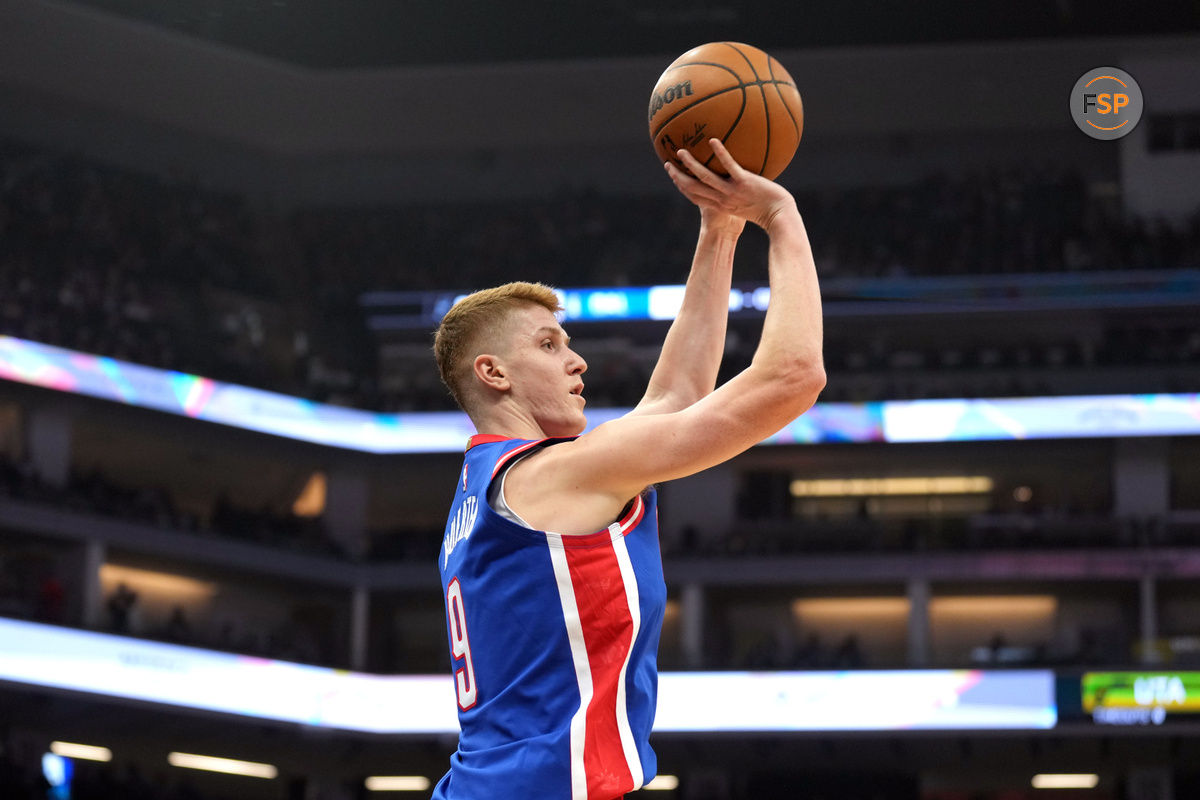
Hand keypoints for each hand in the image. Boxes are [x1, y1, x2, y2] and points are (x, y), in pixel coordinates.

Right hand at [665, 139, 797, 233]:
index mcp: (721, 206)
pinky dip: (720, 154)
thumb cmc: (767, 210)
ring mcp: (732, 191)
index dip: (681, 186)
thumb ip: (737, 194)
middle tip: (668, 164)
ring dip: (691, 165)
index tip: (673, 175)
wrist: (780, 216)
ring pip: (705, 177)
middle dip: (678, 177)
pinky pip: (730, 166)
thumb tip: (736, 181)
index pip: (695, 197)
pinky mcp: (745, 182)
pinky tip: (713, 141)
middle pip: (693, 188)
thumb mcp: (747, 204)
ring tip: (681, 152)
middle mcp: (722, 200)